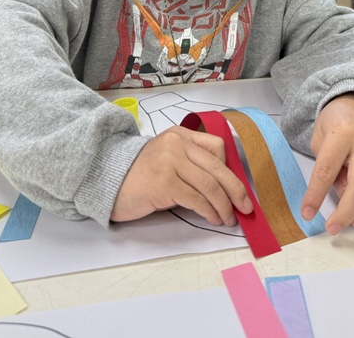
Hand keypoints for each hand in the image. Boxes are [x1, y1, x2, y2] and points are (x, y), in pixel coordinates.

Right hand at [111, 126, 252, 224]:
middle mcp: (176, 144)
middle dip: (236, 190)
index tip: (236, 188)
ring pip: (210, 185)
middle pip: (217, 167)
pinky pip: (196, 199)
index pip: (217, 147)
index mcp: (180, 135)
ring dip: (224, 206)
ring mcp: (169, 162)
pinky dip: (209, 211)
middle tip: (246, 207)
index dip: (230, 169)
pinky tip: (213, 219)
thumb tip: (225, 187)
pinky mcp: (164, 183)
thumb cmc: (141, 175)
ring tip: (228, 219)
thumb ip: (191, 164)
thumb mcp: (168, 160)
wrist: (107, 180)